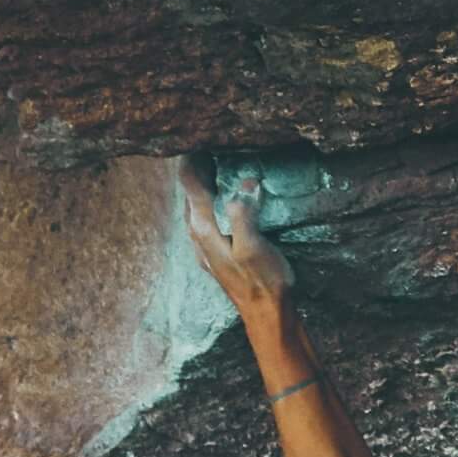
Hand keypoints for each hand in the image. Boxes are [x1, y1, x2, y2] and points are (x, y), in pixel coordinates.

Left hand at [178, 154, 294, 310]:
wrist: (267, 317)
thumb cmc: (262, 282)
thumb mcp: (253, 246)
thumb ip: (243, 213)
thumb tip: (244, 184)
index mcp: (203, 228)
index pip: (190, 183)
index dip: (195, 159)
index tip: (204, 139)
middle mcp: (198, 236)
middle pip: (191, 193)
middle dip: (199, 169)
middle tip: (212, 146)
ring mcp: (205, 248)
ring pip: (197, 207)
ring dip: (205, 187)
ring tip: (218, 168)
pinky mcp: (216, 255)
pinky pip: (208, 220)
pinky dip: (214, 204)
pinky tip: (225, 203)